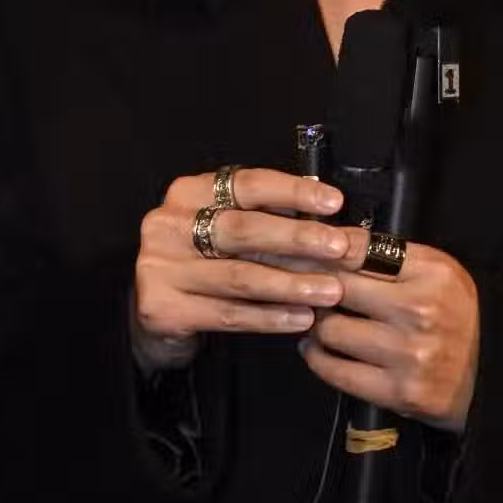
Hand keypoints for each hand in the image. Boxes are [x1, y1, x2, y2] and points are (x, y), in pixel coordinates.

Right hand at [133, 168, 349, 370]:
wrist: (155, 312)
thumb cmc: (206, 263)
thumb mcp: (237, 234)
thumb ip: (283, 228)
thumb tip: (346, 234)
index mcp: (190, 193)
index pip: (248, 184)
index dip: (294, 191)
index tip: (334, 203)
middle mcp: (168, 224)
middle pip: (243, 229)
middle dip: (297, 238)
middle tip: (340, 249)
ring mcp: (160, 267)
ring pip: (239, 276)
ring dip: (291, 283)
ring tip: (330, 291)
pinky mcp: (162, 308)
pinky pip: (227, 313)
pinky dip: (270, 317)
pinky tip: (301, 318)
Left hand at [298, 235, 478, 434]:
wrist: (494, 374)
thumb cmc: (459, 316)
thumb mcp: (440, 272)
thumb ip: (392, 258)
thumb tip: (335, 245)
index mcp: (431, 272)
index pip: (360, 249)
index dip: (323, 247)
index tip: (305, 250)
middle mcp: (419, 310)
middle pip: (338, 287)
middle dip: (311, 284)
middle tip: (298, 285)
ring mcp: (408, 354)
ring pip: (330, 330)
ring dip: (314, 324)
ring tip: (314, 319)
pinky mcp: (397, 392)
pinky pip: (337, 372)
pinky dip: (318, 357)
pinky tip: (318, 348)